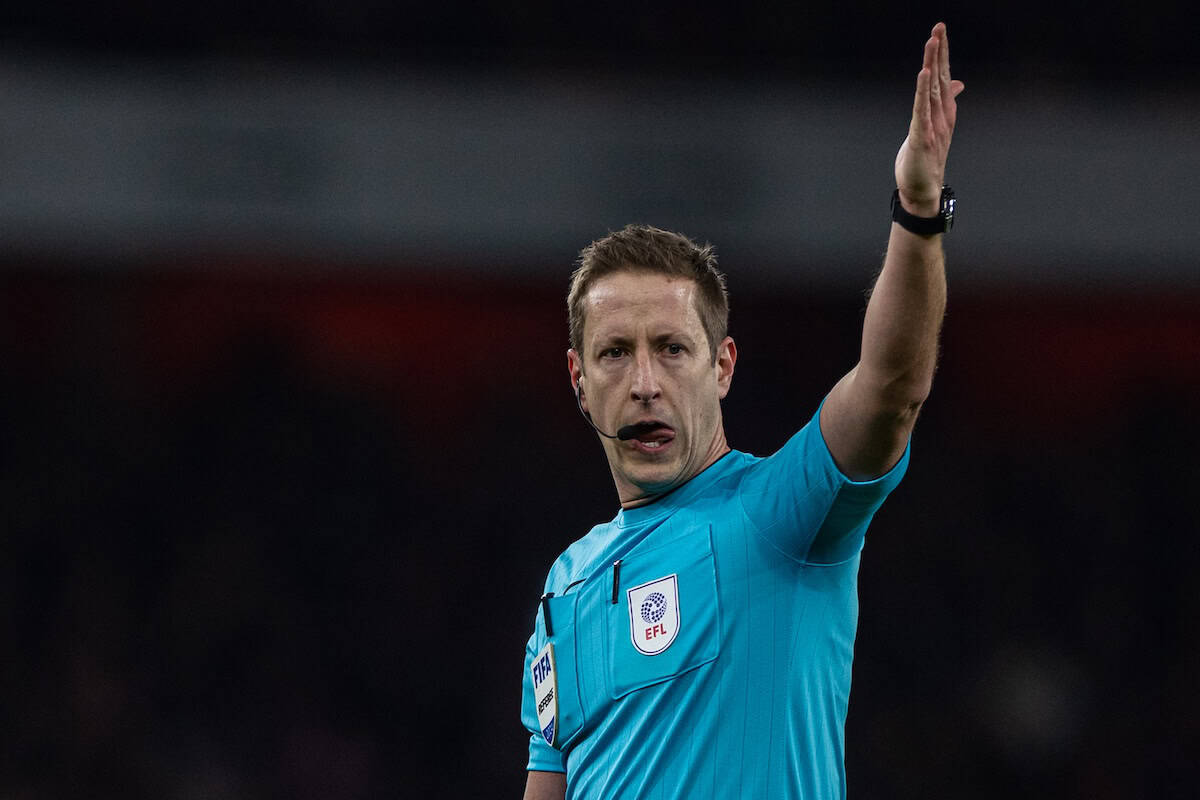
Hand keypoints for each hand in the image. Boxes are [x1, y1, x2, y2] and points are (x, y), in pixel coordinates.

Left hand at [894, 22, 964, 216]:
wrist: (923, 192)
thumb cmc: (925, 161)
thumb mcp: (934, 128)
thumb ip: (944, 104)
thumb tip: (957, 83)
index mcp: (944, 113)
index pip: (943, 78)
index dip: (942, 55)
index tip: (940, 32)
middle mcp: (942, 116)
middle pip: (940, 78)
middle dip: (939, 52)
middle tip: (939, 27)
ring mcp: (933, 126)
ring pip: (932, 90)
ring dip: (932, 64)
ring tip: (932, 43)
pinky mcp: (922, 137)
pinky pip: (922, 110)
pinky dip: (922, 92)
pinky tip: (924, 74)